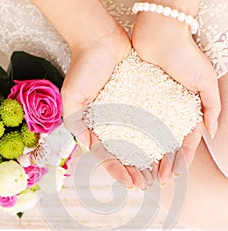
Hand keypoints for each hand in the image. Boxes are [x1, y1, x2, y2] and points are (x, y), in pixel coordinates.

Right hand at [62, 9, 150, 188]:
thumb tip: (88, 147)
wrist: (100, 39)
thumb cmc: (82, 68)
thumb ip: (76, 123)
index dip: (117, 169)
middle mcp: (113, 123)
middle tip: (145, 184)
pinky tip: (165, 148)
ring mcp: (127, 113)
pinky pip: (150, 120)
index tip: (128, 182)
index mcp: (96, 126)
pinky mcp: (141, 101)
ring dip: (147, 159)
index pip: (107, 153)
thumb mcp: (71, 98)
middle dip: (134, 169)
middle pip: (125, 152)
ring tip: (157, 173)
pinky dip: (157, 135)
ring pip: (139, 141)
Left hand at [132, 11, 220, 181]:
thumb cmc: (185, 55)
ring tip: (142, 173)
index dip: (181, 158)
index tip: (175, 173)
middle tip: (157, 180)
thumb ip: (212, 106)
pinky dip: (132, 139)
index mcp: (185, 111)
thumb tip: (211, 132)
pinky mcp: (134, 101)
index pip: (184, 142)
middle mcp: (167, 112)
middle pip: (165, 144)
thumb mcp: (205, 80)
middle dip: (162, 164)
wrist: (159, 34)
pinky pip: (133, 124)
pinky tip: (129, 153)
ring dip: (146, 157)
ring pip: (148, 139)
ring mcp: (151, 107)